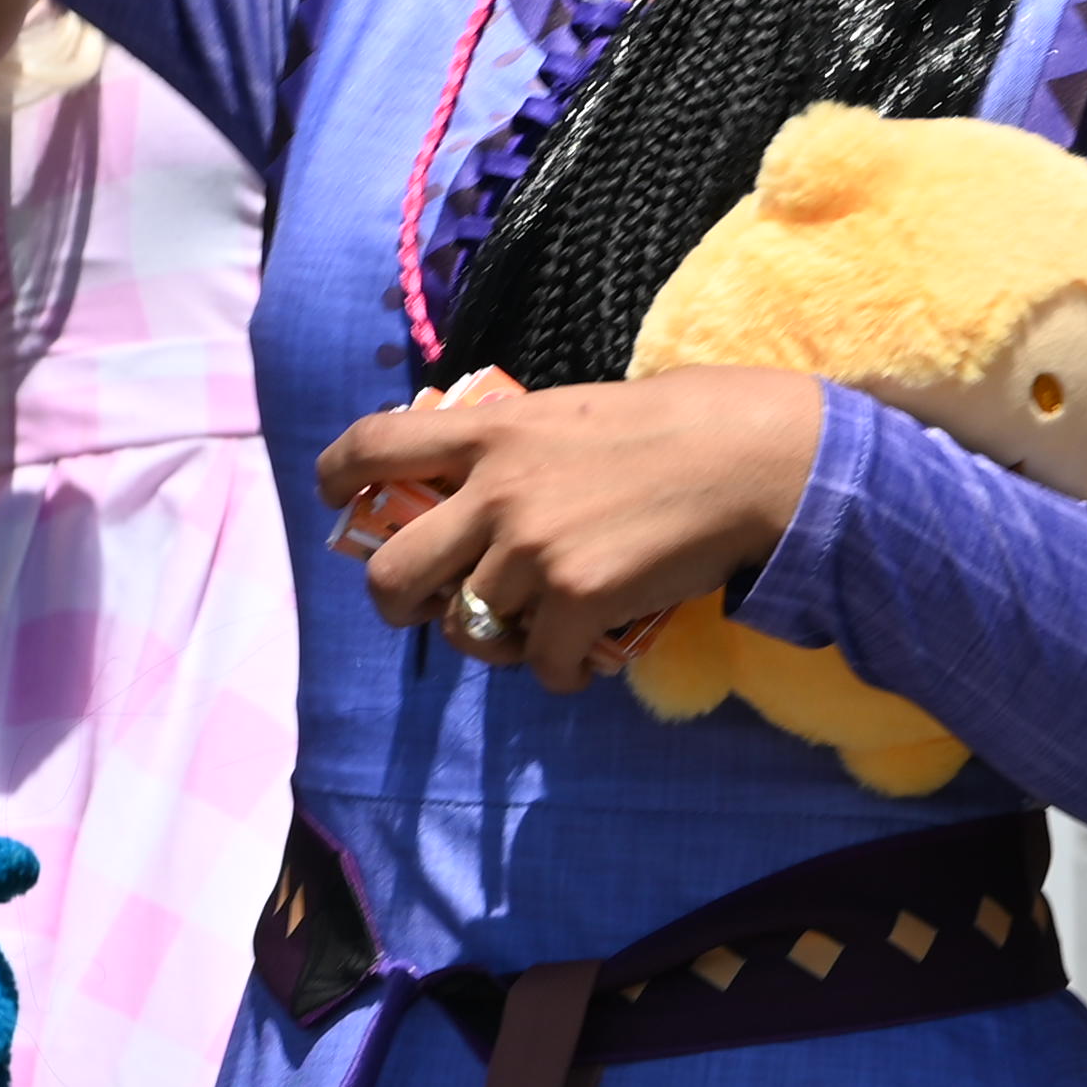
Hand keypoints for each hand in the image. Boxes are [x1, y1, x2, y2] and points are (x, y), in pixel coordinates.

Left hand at [316, 368, 828, 692]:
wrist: (752, 458)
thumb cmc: (677, 425)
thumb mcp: (571, 412)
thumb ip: (516, 449)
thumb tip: (485, 488)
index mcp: (490, 432)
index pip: (374, 446)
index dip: (336, 475)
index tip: (335, 497)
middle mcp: (496, 492)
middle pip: (393, 574)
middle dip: (399, 604)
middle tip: (426, 608)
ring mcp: (532, 551)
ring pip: (470, 630)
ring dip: (498, 642)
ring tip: (537, 632)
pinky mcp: (577, 601)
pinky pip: (542, 666)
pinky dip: (561, 673)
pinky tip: (585, 661)